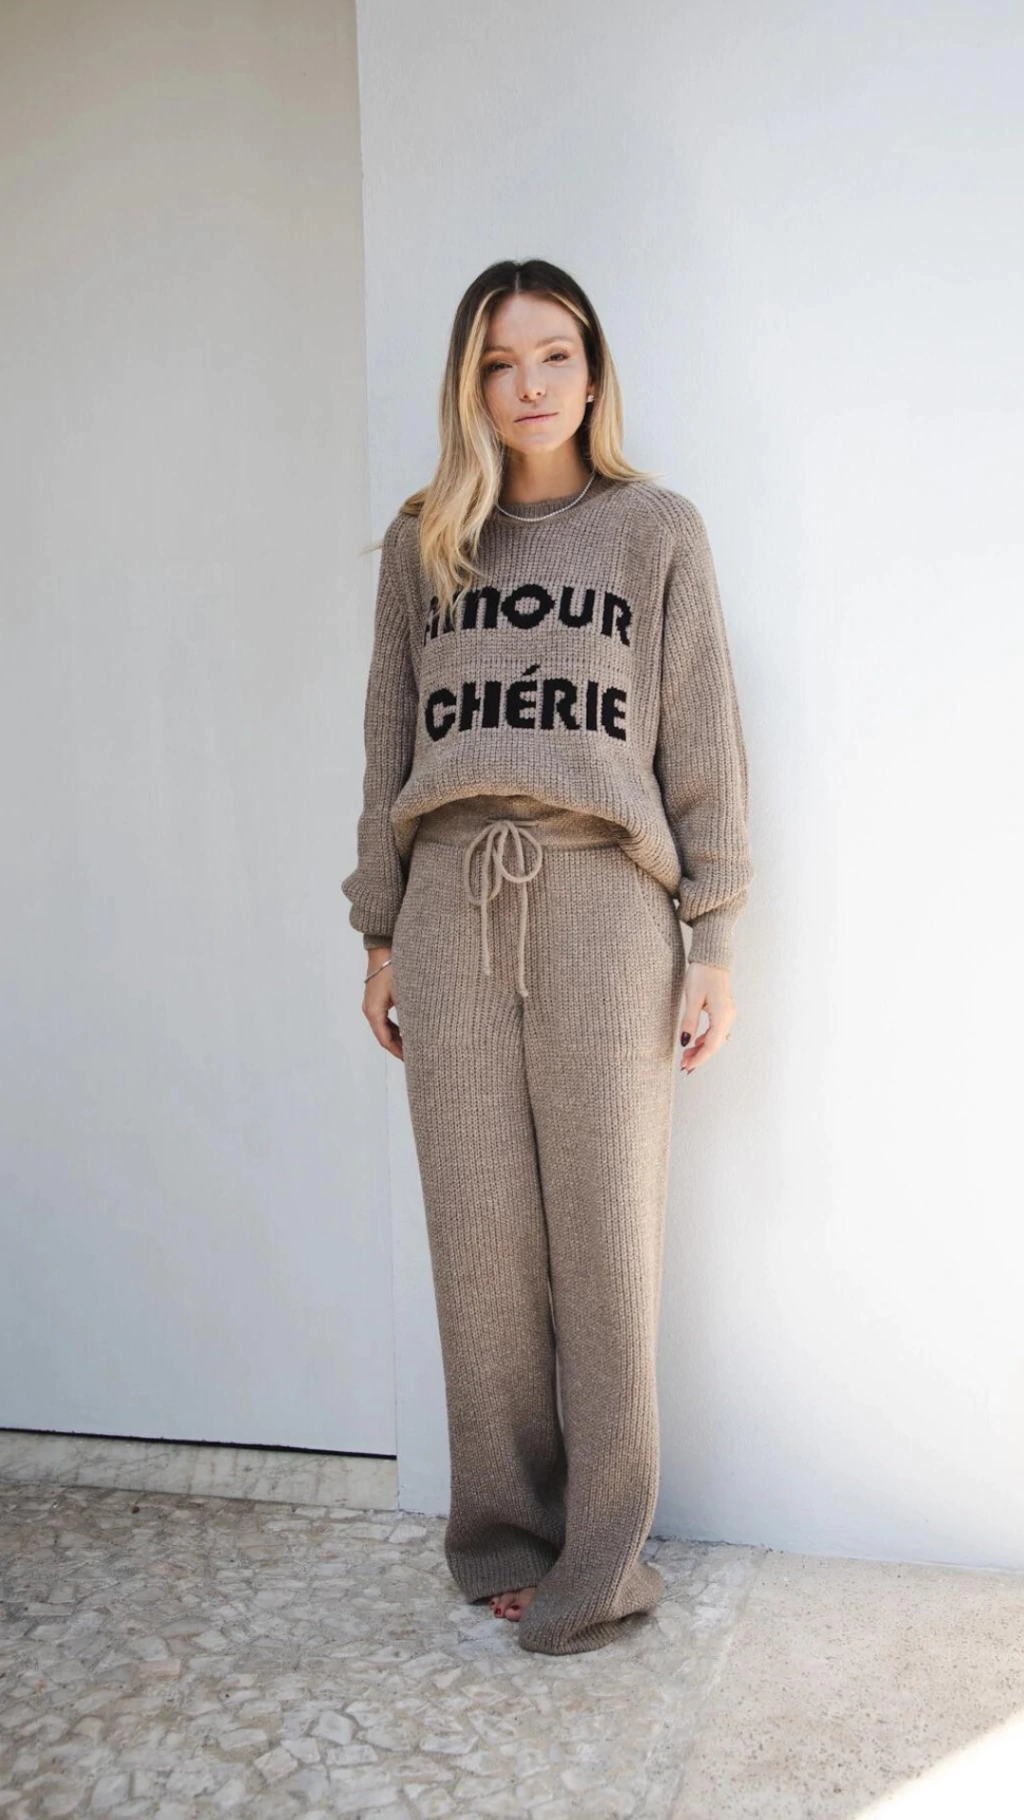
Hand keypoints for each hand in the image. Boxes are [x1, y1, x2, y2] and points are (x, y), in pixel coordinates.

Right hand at [363, 946, 402, 1061]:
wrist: (384, 949)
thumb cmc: (393, 968)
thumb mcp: (404, 994)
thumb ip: (409, 1015)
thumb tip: (418, 1034)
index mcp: (373, 1011)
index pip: (385, 1040)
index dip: (397, 1052)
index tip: (410, 1061)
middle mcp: (369, 1010)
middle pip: (383, 1036)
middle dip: (398, 1048)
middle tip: (413, 1059)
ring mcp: (371, 1004)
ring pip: (383, 1028)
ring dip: (396, 1038)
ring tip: (411, 1048)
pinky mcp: (376, 999)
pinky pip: (384, 1019)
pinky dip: (394, 1028)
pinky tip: (406, 1032)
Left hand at [679, 961, 735, 1073]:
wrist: (712, 957)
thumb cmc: (702, 974)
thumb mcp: (692, 998)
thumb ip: (689, 1022)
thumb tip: (685, 1042)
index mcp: (722, 1015)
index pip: (712, 1045)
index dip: (699, 1058)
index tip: (687, 1067)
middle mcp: (728, 1017)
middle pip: (715, 1044)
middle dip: (700, 1056)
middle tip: (684, 1065)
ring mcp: (728, 1013)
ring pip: (716, 1039)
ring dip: (702, 1049)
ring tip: (686, 1056)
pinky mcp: (724, 1010)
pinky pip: (716, 1030)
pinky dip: (706, 1039)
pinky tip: (695, 1042)